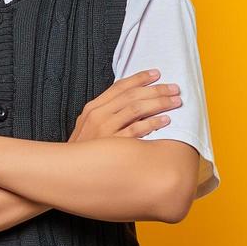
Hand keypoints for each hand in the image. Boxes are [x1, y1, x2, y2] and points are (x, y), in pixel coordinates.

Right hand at [68, 69, 182, 142]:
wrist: (71, 172)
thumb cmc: (85, 149)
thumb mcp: (89, 126)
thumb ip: (107, 112)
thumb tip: (130, 100)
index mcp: (93, 108)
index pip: (120, 86)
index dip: (140, 78)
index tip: (157, 74)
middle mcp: (98, 116)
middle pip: (132, 96)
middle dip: (156, 90)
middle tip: (174, 88)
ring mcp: (106, 130)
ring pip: (137, 109)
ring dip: (159, 103)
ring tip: (175, 101)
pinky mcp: (114, 146)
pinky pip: (138, 130)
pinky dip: (153, 123)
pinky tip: (166, 120)